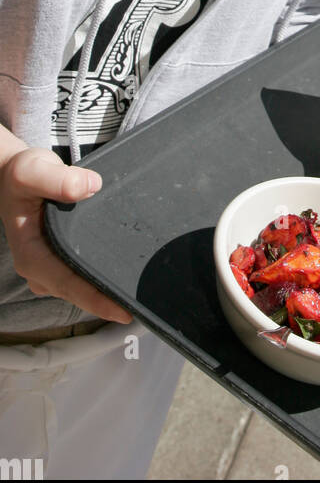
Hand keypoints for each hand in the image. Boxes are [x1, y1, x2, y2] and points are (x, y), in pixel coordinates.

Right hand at [0, 148, 132, 323]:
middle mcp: (40, 268)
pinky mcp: (61, 260)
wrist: (13, 177)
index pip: (68, 284)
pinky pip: (84, 276)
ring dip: (107, 294)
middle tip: (142, 308)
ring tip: (140, 298)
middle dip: (108, 303)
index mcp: (31, 255)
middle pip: (78, 293)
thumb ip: (57, 179)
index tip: (124, 311)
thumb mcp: (31, 170)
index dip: (96, 299)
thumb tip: (89, 187)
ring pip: (82, 288)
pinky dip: (102, 279)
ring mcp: (50, 267)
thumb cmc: (21, 176)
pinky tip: (125, 278)